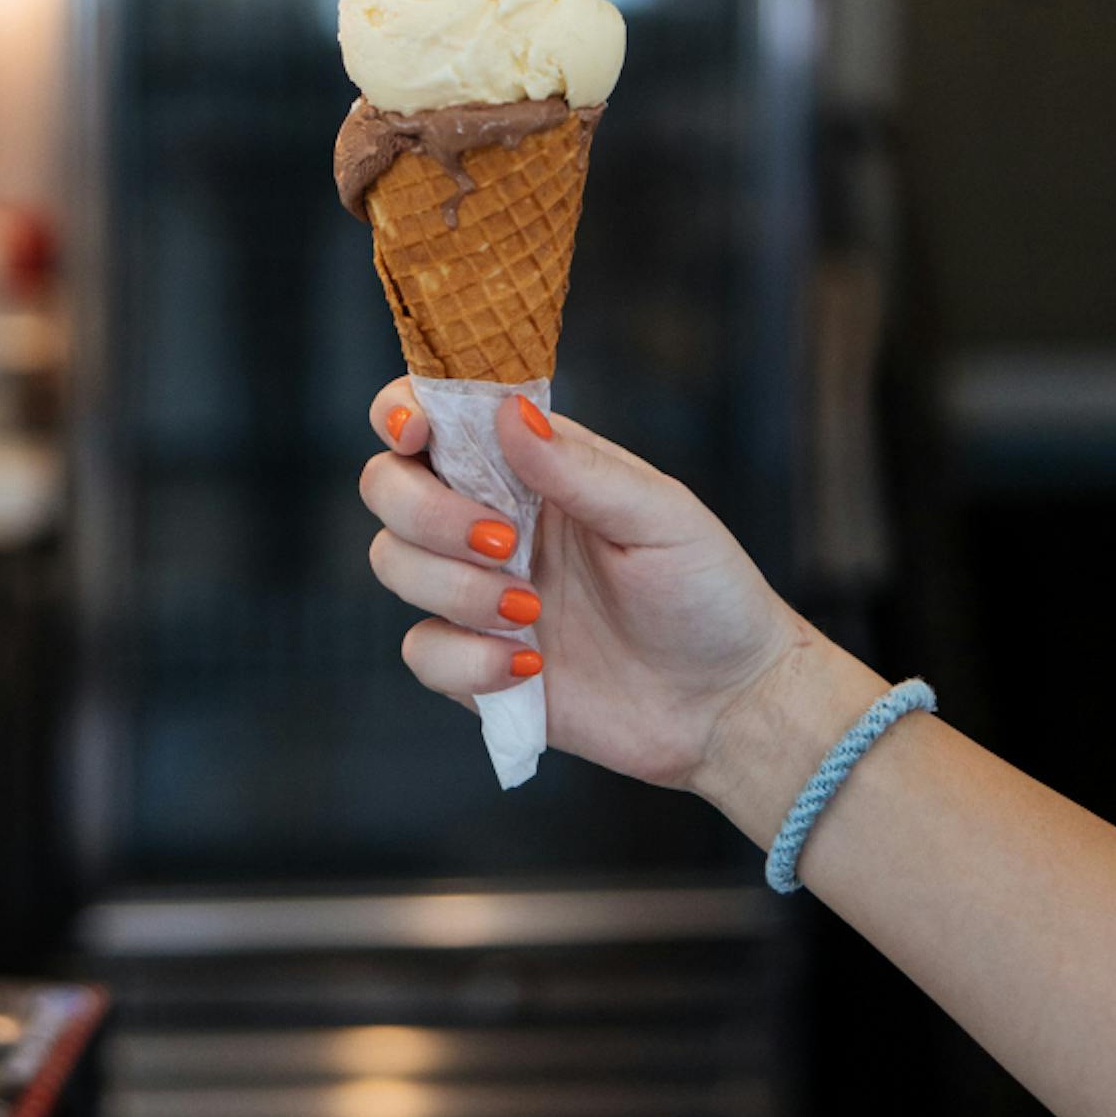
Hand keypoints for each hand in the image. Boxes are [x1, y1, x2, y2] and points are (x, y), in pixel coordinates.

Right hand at [359, 377, 816, 797]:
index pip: (435, 415)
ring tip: (532, 613)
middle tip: (504, 544)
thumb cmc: (706, 592)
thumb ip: (579, 469)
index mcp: (529, 466)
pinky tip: (530, 666)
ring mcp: (475, 592)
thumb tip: (508, 412)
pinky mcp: (474, 664)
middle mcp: (488, 518)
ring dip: (453, 588)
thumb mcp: (659, 516)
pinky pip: (421, 651)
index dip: (400, 412)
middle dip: (426, 513)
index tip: (415, 433)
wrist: (727, 704)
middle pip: (388, 486)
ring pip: (393, 563)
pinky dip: (464, 660)